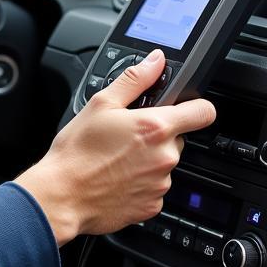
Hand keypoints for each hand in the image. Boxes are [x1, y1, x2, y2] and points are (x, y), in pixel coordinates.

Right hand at [15, 50, 215, 244]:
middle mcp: (165, 156)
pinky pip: (155, 187)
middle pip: (178, 137)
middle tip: (128, 134)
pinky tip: (117, 177)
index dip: (195, 106)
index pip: (203, 112)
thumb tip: (155, 61)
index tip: (183, 108)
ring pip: (164, 163)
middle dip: (158, 134)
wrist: (63, 196)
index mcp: (155, 127)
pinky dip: (141, 182)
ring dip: (148, 158)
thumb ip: (134, 79)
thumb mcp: (100, 104)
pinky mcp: (153, 205)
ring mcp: (160, 183)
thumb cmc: (77, 152)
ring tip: (117, 157)